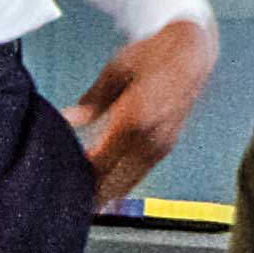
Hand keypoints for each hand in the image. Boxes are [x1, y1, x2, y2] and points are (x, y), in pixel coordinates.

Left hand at [69, 16, 216, 207]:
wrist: (191, 53)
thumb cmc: (154, 55)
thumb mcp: (116, 71)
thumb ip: (92, 101)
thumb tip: (67, 119)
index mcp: (133, 120)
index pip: (100, 164)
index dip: (79, 176)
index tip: (62, 179)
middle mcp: (149, 138)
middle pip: (114, 181)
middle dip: (91, 192)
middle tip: (68, 198)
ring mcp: (160, 145)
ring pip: (128, 183)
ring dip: (107, 192)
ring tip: (85, 199)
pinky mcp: (166, 147)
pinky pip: (140, 174)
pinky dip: (123, 183)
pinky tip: (108, 186)